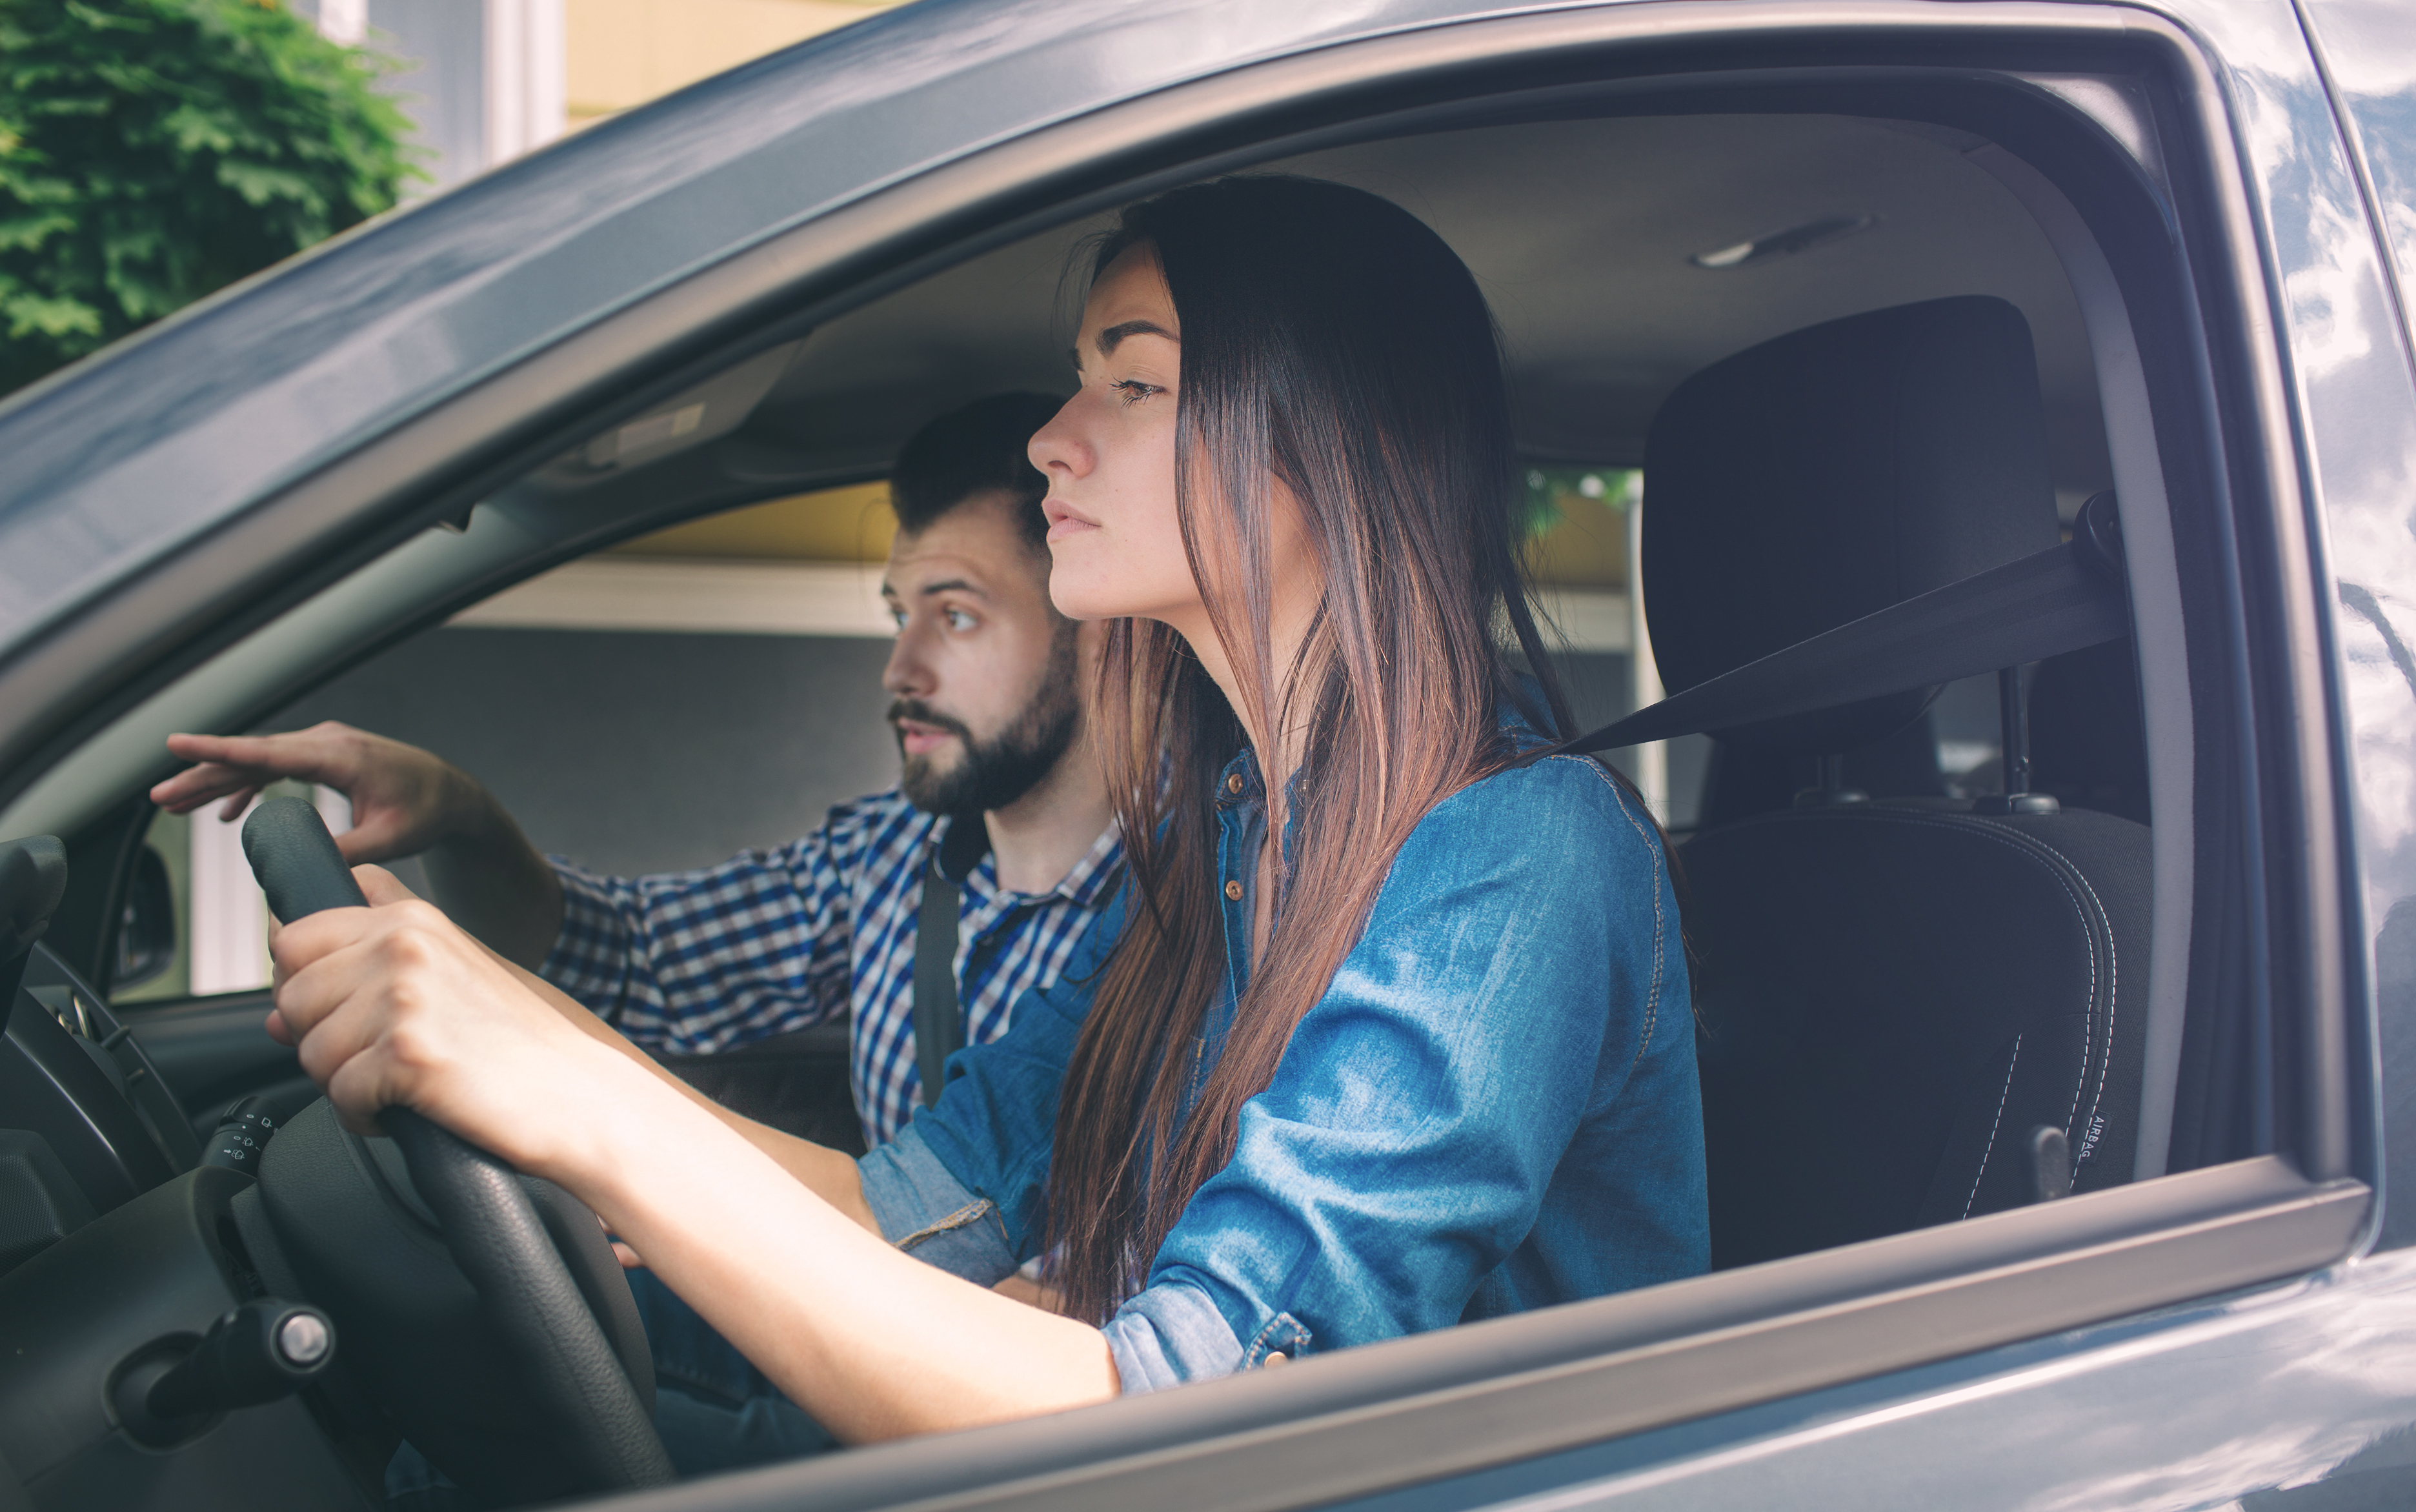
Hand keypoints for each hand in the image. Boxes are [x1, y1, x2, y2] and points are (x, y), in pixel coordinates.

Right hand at [152, 722, 486, 865]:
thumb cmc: (426, 812)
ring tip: (176, 806)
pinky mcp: (325, 757)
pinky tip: (225, 813)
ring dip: (219, 782)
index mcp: (340, 756)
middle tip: (160, 797)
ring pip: (259, 762)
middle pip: (252, 757)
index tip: (176, 744)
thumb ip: (345, 851)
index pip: (267, 752)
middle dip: (203, 775)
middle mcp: (328, 742)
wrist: (453, 795)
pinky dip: (249, 786)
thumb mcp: (388, 839)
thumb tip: (302, 868)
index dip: (218, 749)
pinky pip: (276, 768)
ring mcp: (325, 746)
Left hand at [267, 865, 643, 1178]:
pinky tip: (409, 1112)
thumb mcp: (457, 971)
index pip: (297, 931)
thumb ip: (375, 961)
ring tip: (402, 1086)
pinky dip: (364, 1118)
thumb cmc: (527, 1044)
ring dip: (343, 1082)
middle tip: (375, 1058)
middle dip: (319, 1036)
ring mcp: (404, 996)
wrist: (586, 1095)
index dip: (304, 980)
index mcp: (412, 918)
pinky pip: (338, 1096)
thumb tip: (273, 1011)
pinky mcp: (406, 1054)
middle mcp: (402, 945)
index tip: (338, 1009)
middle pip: (290, 993)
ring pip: (307, 1048)